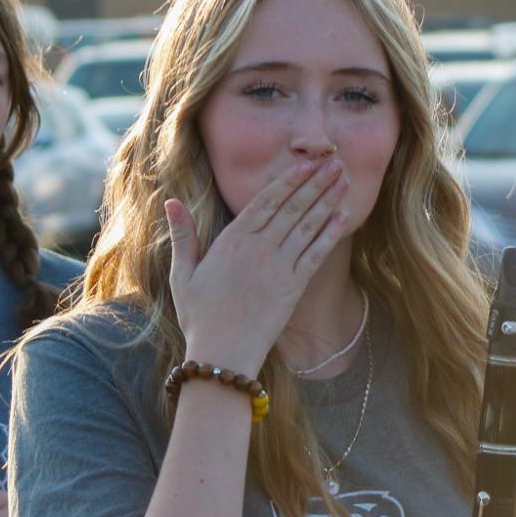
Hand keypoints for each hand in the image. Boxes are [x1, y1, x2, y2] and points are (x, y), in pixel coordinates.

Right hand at [165, 158, 349, 372]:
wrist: (223, 354)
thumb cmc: (199, 315)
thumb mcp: (183, 273)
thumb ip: (182, 235)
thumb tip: (171, 202)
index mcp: (232, 241)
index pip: (266, 201)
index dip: (289, 180)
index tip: (307, 164)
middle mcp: (259, 249)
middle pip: (293, 207)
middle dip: (315, 183)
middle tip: (336, 162)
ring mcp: (279, 267)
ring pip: (308, 225)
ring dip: (327, 200)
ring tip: (344, 181)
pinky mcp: (294, 287)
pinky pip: (316, 254)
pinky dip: (331, 233)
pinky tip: (343, 216)